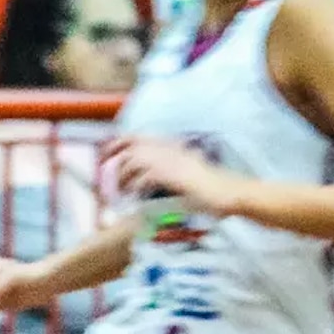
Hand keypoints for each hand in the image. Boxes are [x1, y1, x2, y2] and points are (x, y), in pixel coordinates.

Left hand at [102, 136, 243, 217]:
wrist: (226, 191)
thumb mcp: (185, 173)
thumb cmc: (209, 187)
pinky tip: (137, 196)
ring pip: (133, 162)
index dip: (119, 143)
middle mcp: (169, 149)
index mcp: (171, 146)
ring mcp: (170, 160)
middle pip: (130, 147)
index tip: (108, 155)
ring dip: (124, 178)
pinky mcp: (171, 174)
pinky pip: (143, 178)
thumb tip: (145, 180)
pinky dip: (136, 188)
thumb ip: (166, 172)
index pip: (138, 137)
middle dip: (115, 161)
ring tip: (122, 191)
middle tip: (107, 176)